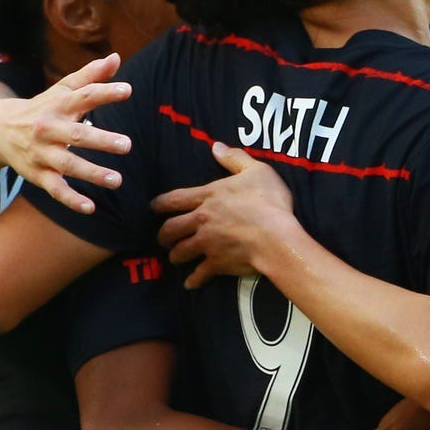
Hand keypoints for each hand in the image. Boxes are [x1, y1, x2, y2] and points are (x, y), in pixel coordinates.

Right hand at [0, 54, 133, 213]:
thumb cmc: (42, 108)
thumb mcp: (62, 90)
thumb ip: (90, 76)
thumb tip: (116, 58)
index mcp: (58, 105)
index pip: (83, 96)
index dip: (105, 92)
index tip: (128, 90)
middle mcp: (49, 129)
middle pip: (76, 135)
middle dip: (101, 140)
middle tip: (127, 145)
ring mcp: (42, 154)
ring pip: (67, 165)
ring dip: (92, 173)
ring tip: (117, 180)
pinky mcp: (37, 175)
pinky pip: (55, 189)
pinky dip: (71, 200)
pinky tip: (90, 208)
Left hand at [152, 143, 299, 288]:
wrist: (276, 238)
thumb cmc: (268, 202)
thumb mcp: (257, 171)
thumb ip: (234, 158)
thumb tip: (215, 146)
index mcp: (208, 197)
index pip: (174, 199)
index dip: (160, 204)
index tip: (153, 208)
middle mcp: (201, 221)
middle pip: (170, 229)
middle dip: (163, 234)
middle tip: (162, 237)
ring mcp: (206, 244)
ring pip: (180, 252)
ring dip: (175, 255)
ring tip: (175, 258)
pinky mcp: (216, 263)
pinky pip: (199, 274)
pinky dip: (193, 280)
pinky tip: (189, 284)